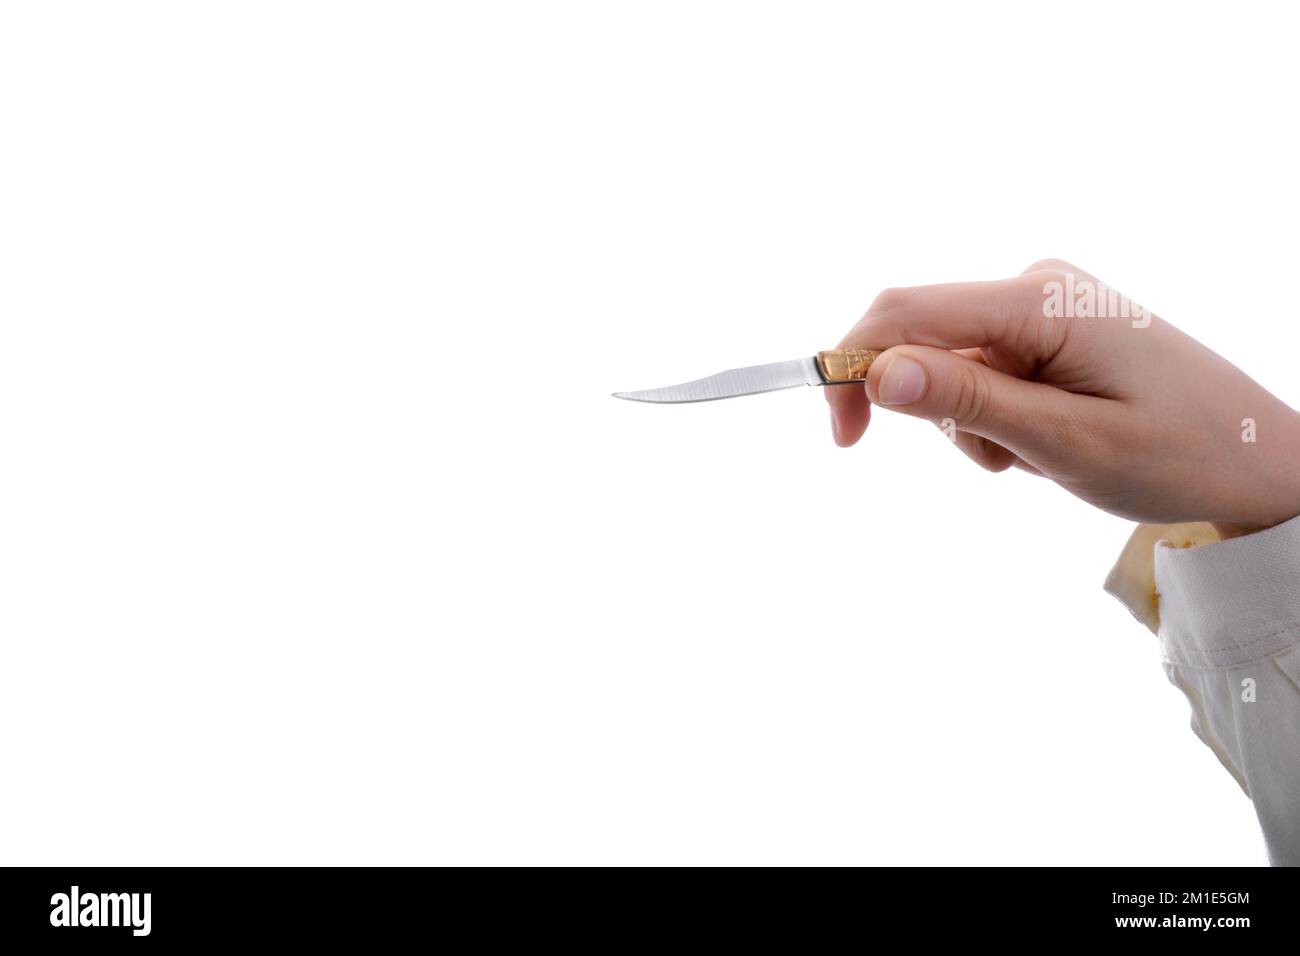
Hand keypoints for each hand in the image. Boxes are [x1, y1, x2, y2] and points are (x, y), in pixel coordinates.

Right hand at [826, 259, 1299, 534]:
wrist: (1258, 457)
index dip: (853, 368)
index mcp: (1039, 300)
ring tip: (1040, 456)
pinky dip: (995, 419)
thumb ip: (968, 403)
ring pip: (950, 368)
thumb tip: (875, 372)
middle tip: (998, 463)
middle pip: (923, 339)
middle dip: (934, 411)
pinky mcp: (1047, 330)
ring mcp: (1042, 306)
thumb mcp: (1066, 441)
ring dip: (972, 425)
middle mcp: (1034, 286)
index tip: (843, 439)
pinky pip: (982, 373)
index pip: (907, 314)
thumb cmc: (1179, 452)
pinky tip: (1047, 439)